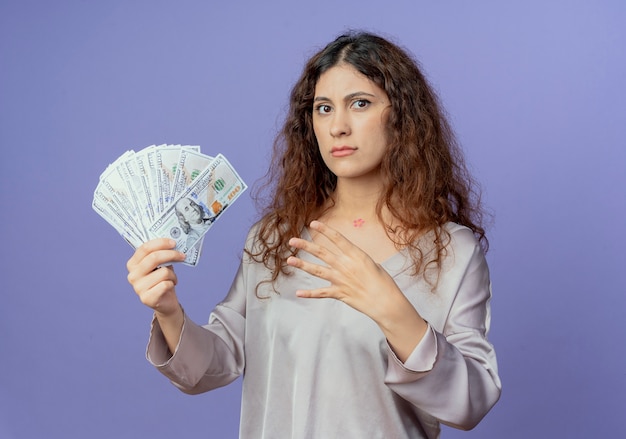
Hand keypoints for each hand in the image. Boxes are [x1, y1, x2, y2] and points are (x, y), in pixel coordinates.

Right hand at [126, 238, 185, 317]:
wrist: (165, 301)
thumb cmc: (162, 279)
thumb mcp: (159, 265)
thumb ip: (160, 254)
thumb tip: (172, 242)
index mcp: (133, 264)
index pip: (144, 248)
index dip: (160, 243)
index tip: (173, 242)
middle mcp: (132, 275)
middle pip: (154, 258)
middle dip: (171, 254)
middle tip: (182, 255)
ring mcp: (138, 288)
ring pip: (163, 272)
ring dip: (173, 274)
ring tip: (172, 278)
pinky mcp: (146, 298)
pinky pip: (166, 284)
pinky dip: (172, 283)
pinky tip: (170, 286)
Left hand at [286, 221, 427, 360]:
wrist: (385, 301)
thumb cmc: (382, 282)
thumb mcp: (371, 263)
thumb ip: (356, 259)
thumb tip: (348, 256)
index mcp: (355, 254)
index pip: (337, 238)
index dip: (324, 230)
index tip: (313, 224)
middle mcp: (345, 265)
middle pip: (321, 252)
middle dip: (305, 246)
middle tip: (292, 241)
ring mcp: (340, 279)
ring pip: (317, 270)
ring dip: (302, 265)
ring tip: (289, 260)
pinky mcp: (339, 293)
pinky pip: (321, 293)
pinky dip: (309, 293)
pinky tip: (298, 293)